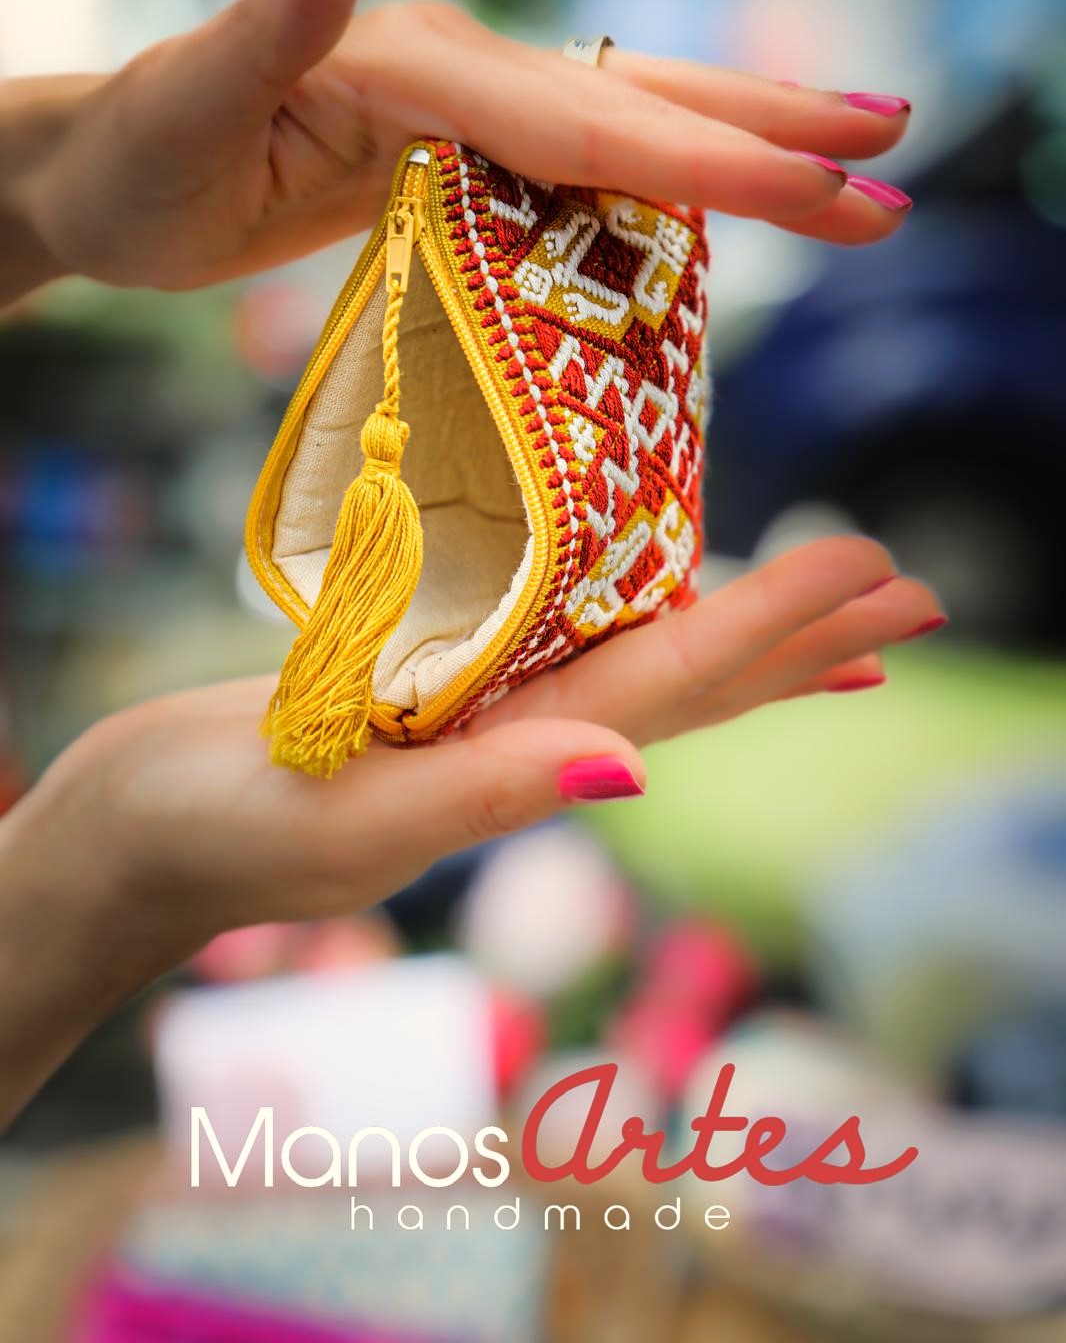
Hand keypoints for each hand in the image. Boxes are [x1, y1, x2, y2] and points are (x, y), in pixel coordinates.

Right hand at [0, 536, 941, 1123]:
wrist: (129, 834)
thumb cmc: (209, 833)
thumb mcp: (339, 822)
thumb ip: (480, 796)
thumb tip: (629, 768)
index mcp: (512, 759)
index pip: (674, 687)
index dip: (779, 632)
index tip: (879, 583)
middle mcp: (520, 734)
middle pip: (690, 676)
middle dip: (801, 638)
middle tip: (910, 594)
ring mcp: (480, 712)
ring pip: (639, 658)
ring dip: (738, 628)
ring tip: (826, 603)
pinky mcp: (431, 685)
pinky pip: (560, 642)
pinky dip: (629, 617)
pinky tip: (655, 599)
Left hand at [19, 0, 911, 294]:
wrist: (109, 176)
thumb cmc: (135, 155)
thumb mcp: (184, 101)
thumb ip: (267, 25)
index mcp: (415, 59)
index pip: (585, 115)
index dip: (709, 154)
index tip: (823, 187)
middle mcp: (460, 73)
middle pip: (638, 101)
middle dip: (768, 141)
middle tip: (890, 177)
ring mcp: (468, 115)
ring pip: (630, 129)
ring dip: (743, 153)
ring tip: (849, 180)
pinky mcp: (460, 159)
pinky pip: (586, 176)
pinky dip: (669, 193)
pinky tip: (723, 216)